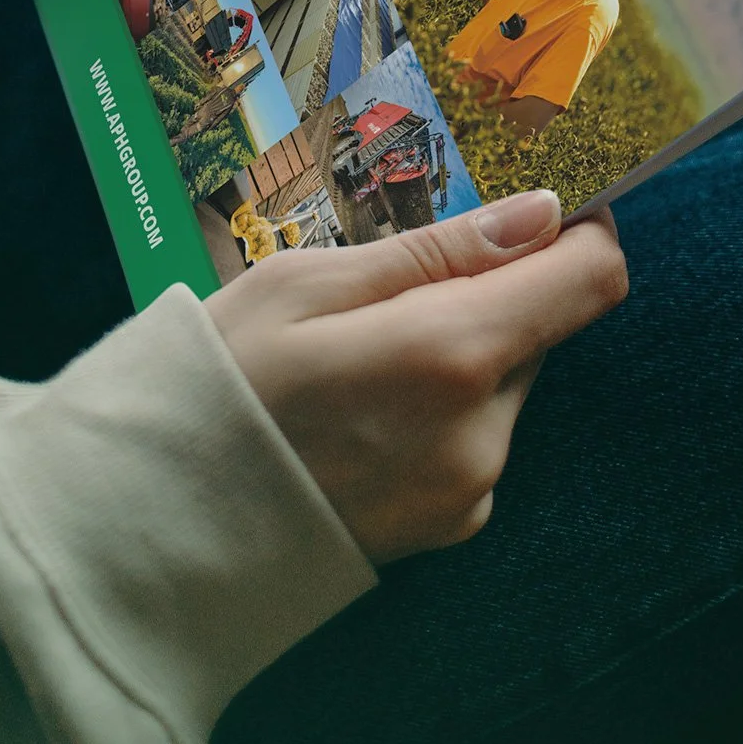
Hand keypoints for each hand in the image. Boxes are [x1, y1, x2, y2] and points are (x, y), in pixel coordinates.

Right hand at [205, 191, 626, 562]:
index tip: (539, 214)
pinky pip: (478, 439)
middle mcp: (483, 432)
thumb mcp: (309, 283)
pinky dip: (440, 412)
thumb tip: (542, 214)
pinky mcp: (452, 527)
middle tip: (389, 292)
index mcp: (453, 355)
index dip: (579, 233)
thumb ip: (438, 250)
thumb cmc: (216, 384)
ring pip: (505, 384)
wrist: (152, 529)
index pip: (590, 280)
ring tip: (356, 361)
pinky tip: (360, 415)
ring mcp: (471, 490)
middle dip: (488, 296)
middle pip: (541, 328)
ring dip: (461, 356)